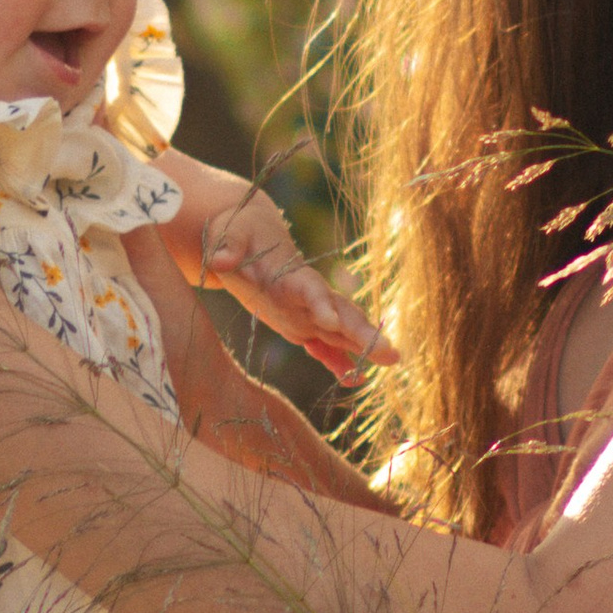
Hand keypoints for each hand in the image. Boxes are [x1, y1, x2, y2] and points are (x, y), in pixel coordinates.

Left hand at [168, 165, 391, 378]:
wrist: (250, 234)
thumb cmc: (238, 232)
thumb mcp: (229, 235)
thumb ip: (228, 247)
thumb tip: (220, 260)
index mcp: (290, 273)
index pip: (312, 290)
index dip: (323, 305)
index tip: (332, 322)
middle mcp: (307, 294)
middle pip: (341, 313)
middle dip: (365, 334)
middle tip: (391, 355)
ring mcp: (308, 310)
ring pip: (342, 331)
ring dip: (364, 348)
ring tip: (391, 364)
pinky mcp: (302, 323)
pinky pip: (324, 345)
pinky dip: (338, 362)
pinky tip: (354, 380)